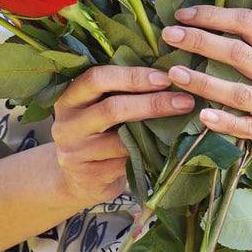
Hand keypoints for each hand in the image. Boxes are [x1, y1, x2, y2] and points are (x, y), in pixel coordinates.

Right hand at [51, 64, 194, 204]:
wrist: (78, 179)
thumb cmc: (98, 134)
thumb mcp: (98, 108)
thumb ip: (119, 92)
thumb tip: (169, 72)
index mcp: (69, 98)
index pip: (96, 79)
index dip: (132, 76)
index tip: (165, 78)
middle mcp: (67, 124)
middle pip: (111, 109)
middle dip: (152, 103)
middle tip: (184, 101)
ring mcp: (75, 153)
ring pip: (122, 140)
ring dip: (156, 132)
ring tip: (183, 125)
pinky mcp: (89, 176)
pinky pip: (126, 163)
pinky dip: (150, 155)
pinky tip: (169, 149)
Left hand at [160, 4, 251, 155]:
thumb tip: (206, 20)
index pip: (250, 23)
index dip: (214, 16)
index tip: (183, 14)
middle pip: (240, 55)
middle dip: (200, 42)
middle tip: (169, 36)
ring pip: (241, 93)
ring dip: (204, 82)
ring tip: (174, 74)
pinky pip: (249, 127)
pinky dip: (224, 121)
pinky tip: (202, 114)